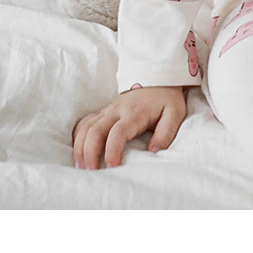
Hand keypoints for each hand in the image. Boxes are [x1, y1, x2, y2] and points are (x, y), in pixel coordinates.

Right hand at [72, 86, 186, 168]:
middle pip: (95, 131)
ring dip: (80, 147)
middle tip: (90, 173)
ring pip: (86, 127)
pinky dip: (78, 136)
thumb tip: (152, 152)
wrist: (159, 79)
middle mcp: (117, 110)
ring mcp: (108, 109)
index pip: (117, 133)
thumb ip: (166, 133)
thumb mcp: (174, 114)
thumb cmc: (166, 100)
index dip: (112, 151)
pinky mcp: (103, 111)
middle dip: (89, 153)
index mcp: (134, 113)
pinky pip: (84, 122)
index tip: (111, 168)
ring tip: (80, 167)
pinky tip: (77, 151)